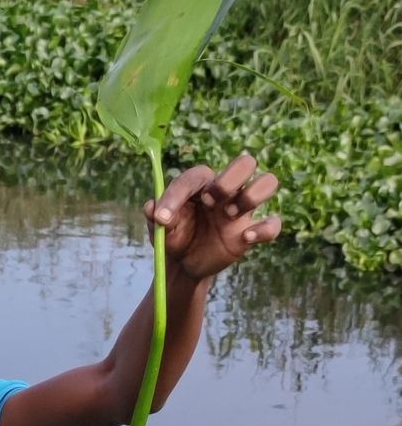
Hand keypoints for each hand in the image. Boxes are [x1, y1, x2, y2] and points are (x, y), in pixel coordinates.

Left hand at [145, 153, 281, 284]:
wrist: (184, 263)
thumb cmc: (173, 236)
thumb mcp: (160, 229)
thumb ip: (156, 215)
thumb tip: (152, 208)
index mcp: (201, 183)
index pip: (196, 176)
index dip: (178, 195)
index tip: (163, 219)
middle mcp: (226, 190)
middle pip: (246, 162)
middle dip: (230, 179)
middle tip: (210, 203)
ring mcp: (242, 209)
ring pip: (268, 182)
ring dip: (251, 196)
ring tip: (229, 216)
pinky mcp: (250, 230)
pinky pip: (273, 224)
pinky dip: (265, 229)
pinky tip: (245, 239)